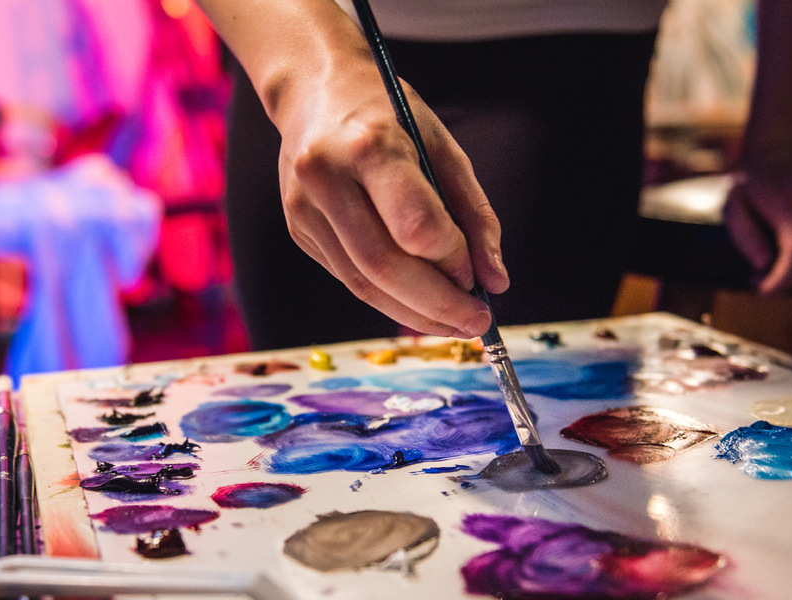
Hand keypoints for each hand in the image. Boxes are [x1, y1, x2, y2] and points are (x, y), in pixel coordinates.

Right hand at [270, 58, 508, 337]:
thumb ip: (473, 215)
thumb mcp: (443, 148)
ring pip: (362, 283)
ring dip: (413, 313)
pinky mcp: (297, 228)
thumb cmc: (389, 116)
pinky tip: (417, 302)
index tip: (477, 277)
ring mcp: (303, 207)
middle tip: (476, 323)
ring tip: (454, 322)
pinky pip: (348, 277)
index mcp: (370, 145)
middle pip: (384, 266)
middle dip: (436, 304)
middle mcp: (326, 177)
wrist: (314, 90)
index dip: (451, 261)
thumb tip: (494, 282)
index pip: (415, 226)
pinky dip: (388, 297)